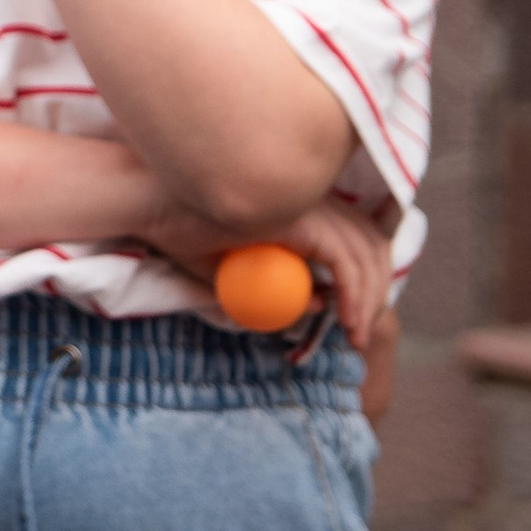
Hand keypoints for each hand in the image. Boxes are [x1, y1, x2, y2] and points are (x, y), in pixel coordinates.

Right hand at [144, 189, 397, 356]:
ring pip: (368, 254)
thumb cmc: (179, 227)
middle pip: (374, 241)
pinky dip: (357, 295)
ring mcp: (310, 203)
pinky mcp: (303, 219)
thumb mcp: (233, 267)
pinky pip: (347, 262)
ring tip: (356, 334)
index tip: (357, 314)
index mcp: (301, 199)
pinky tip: (347, 321)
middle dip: (378, 289)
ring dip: (371, 298)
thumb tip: (317, 305)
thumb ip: (273, 286)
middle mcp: (314, 195)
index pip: (360, 233)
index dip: (369, 275)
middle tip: (362, 330)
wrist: (151, 202)